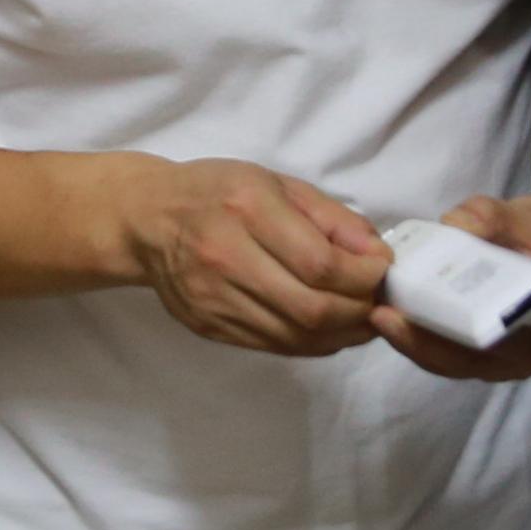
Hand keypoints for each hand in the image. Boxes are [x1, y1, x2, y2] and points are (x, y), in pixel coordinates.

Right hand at [119, 158, 394, 355]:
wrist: (146, 219)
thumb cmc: (217, 192)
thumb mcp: (277, 184)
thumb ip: (331, 218)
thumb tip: (377, 254)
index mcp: (247, 209)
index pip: (321, 264)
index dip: (365, 277)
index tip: (384, 271)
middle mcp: (226, 257)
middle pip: (312, 308)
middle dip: (359, 310)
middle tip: (378, 300)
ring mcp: (214, 299)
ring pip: (296, 335)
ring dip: (342, 333)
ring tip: (361, 317)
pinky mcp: (209, 326)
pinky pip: (275, 345)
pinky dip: (313, 342)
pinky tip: (329, 328)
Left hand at [374, 190, 530, 384]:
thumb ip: (493, 217)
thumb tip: (452, 225)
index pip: (504, 339)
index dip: (459, 332)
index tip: (415, 315)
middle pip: (474, 360)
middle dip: (423, 341)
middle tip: (381, 315)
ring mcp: (517, 361)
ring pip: (460, 364)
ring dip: (419, 344)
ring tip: (381, 317)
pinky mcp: (497, 356)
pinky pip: (457, 357)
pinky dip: (427, 341)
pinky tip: (397, 319)